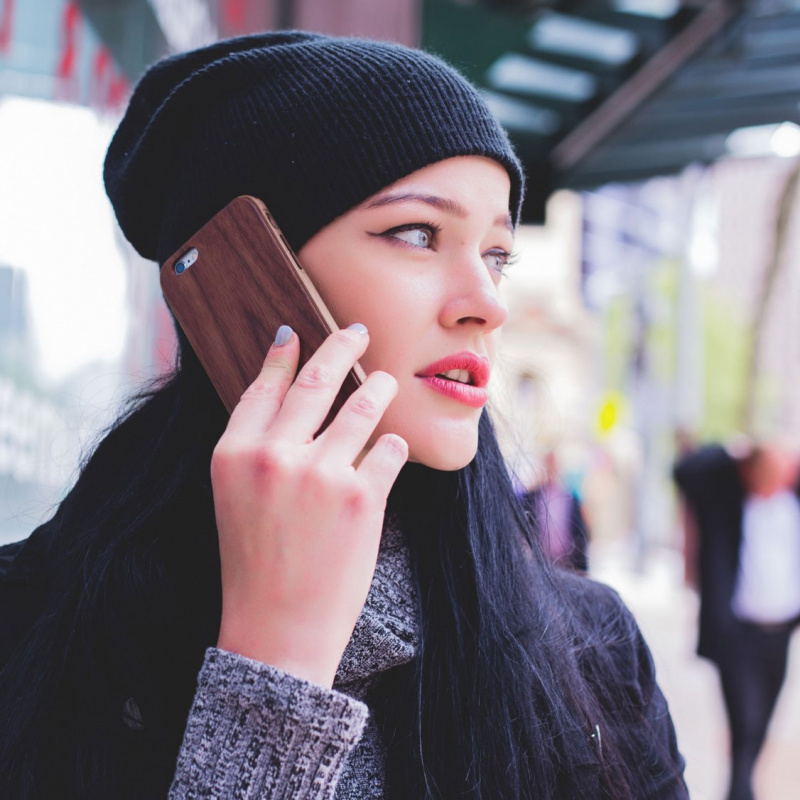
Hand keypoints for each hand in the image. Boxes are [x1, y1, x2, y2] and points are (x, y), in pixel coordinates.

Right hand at [212, 325, 407, 686]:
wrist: (277, 629)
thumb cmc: (255, 564)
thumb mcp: (235, 497)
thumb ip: (258, 446)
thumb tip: (292, 392)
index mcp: (234, 453)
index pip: (264, 386)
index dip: (283, 354)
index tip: (297, 332)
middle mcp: (274, 456)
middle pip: (317, 379)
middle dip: (341, 345)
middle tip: (356, 331)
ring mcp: (320, 474)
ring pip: (362, 405)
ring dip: (378, 388)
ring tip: (385, 382)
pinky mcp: (361, 497)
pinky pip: (388, 449)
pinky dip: (391, 446)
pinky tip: (388, 448)